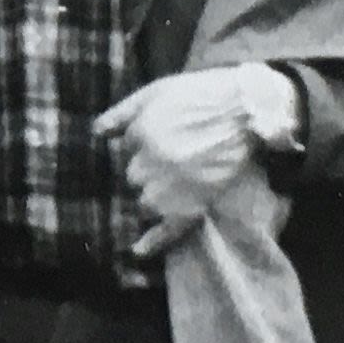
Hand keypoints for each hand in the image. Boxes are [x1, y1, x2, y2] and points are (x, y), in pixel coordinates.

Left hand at [95, 63, 304, 260]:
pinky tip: (139, 251)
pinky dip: (152, 242)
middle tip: (167, 165)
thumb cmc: (202, 94)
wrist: (247, 111)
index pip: (126, 149)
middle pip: (133, 177)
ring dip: (149, 199)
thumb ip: (122, 111)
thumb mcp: (156, 91)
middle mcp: (150, 163)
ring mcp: (171, 187)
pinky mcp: (193, 205)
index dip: (141, 146)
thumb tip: (96, 132)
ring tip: (166, 192)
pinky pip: (166, 230)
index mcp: (140, 134)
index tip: (158, 144)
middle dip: (144, 172)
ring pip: (143, 203)